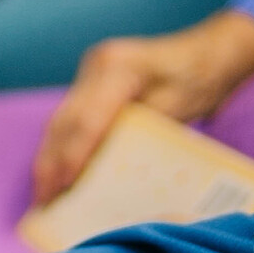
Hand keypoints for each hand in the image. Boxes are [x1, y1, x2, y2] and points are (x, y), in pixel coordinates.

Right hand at [30, 14, 253, 205]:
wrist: (209, 51)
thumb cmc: (202, 78)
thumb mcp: (177, 107)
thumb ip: (138, 133)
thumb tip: (102, 169)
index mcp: (119, 67)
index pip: (88, 120)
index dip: (74, 156)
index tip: (65, 188)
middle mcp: (97, 66)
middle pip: (63, 122)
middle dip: (51, 163)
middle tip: (44, 201)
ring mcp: (89, 72)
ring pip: (58, 122)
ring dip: (48, 158)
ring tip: (43, 194)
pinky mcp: (89, 83)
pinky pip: (68, 119)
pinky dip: (60, 147)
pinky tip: (55, 172)